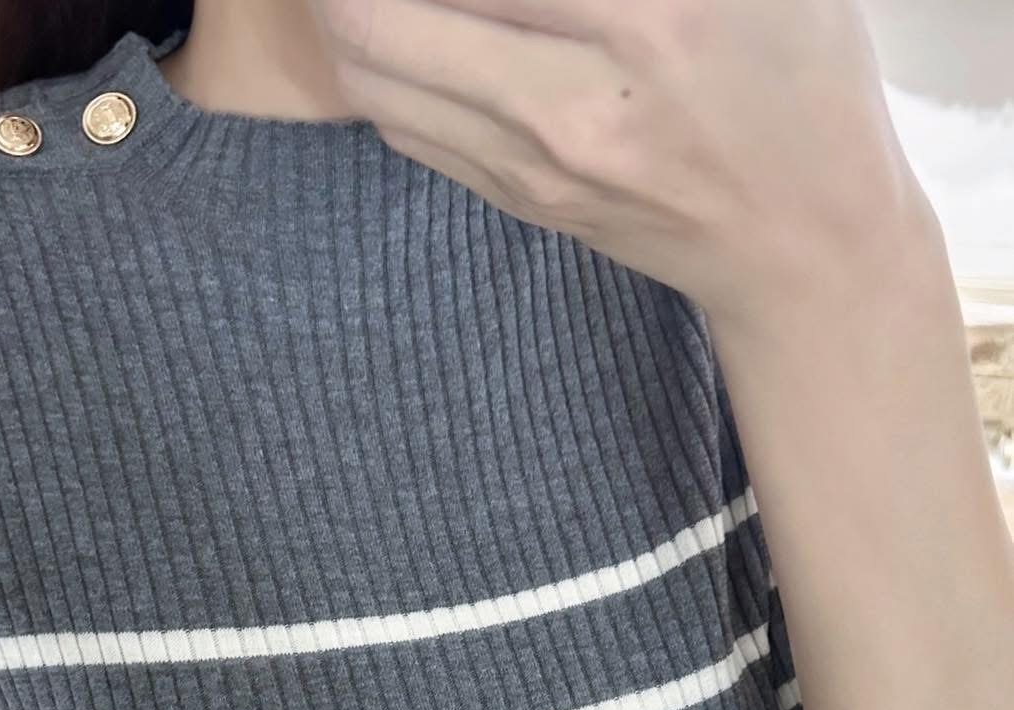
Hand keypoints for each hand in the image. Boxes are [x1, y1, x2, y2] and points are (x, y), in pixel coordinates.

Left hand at [309, 0, 927, 331]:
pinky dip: (377, 63)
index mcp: (647, 15)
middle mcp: (575, 101)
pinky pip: (402, 123)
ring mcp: (535, 165)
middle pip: (380, 13)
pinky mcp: (517, 200)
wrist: (805, 243)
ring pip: (371, 72)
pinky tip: (398, 27)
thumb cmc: (797, 77)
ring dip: (346, 11)